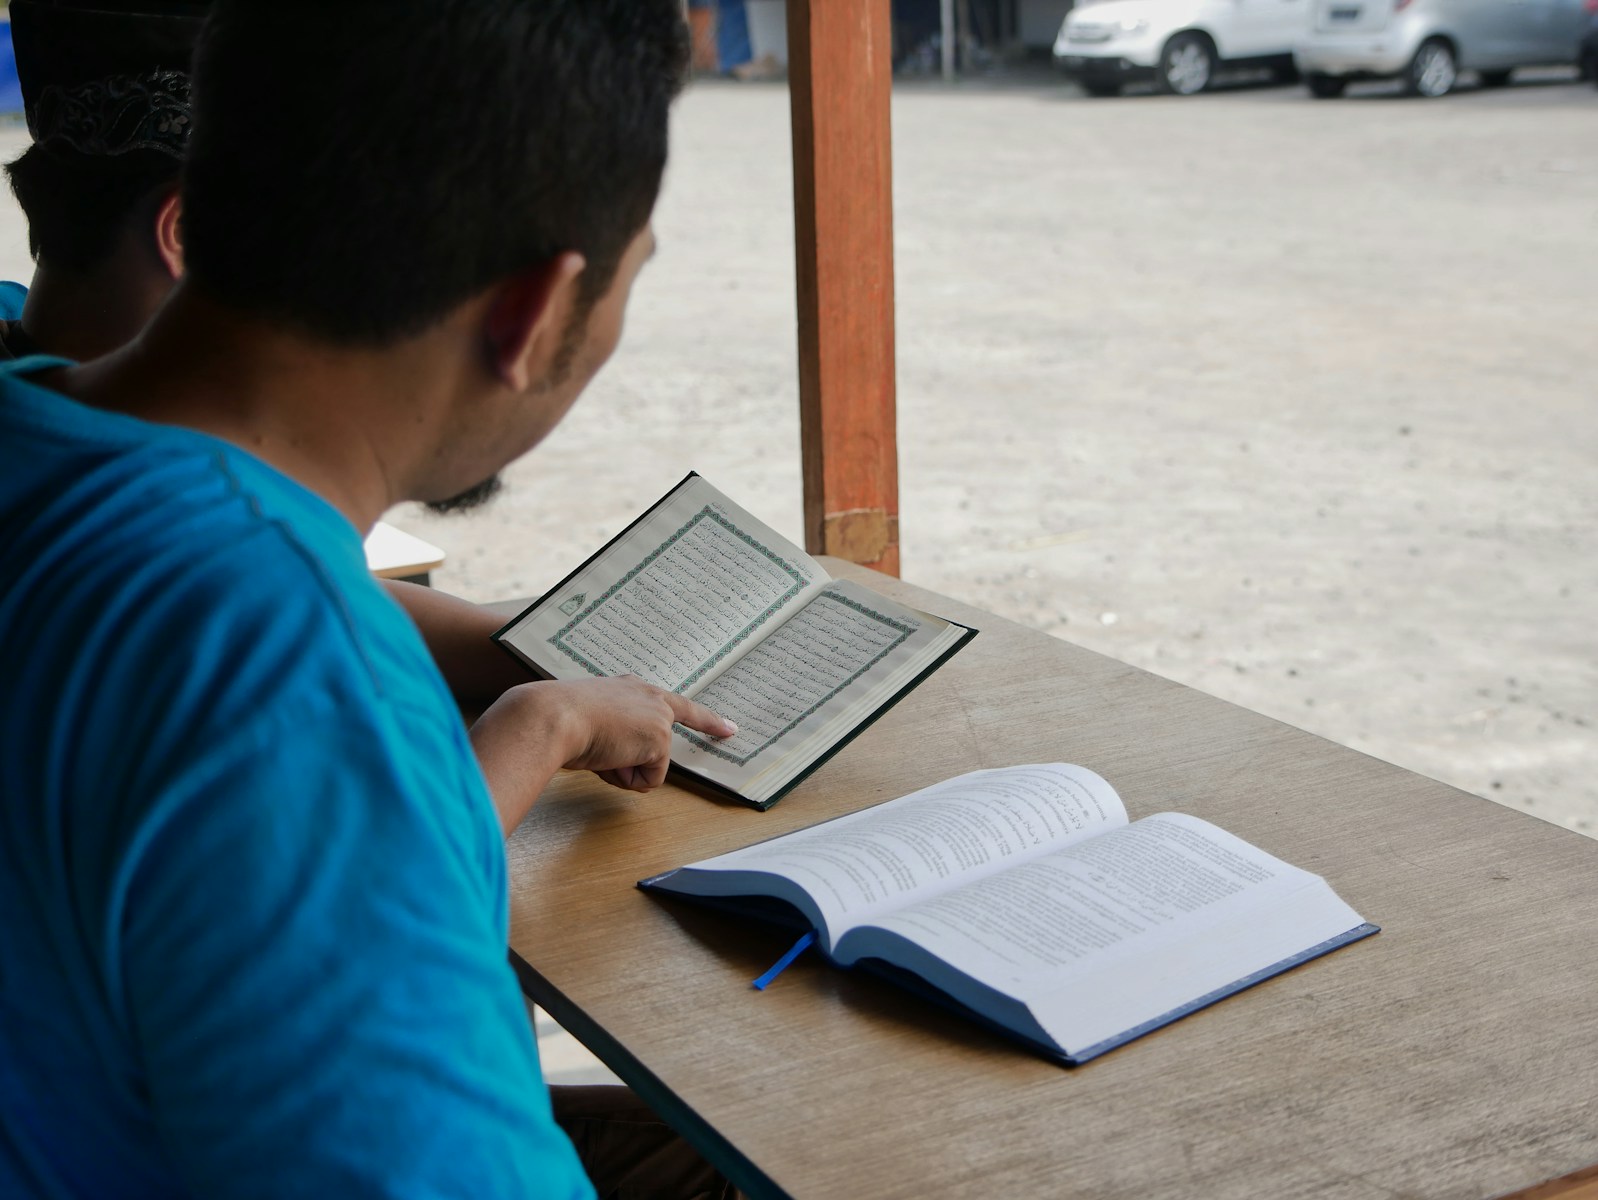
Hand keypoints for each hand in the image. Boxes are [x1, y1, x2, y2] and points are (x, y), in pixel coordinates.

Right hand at [470, 675, 736, 834]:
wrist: (552, 716)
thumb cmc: (557, 719)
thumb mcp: (585, 722)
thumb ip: (609, 737)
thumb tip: (615, 763)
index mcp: (629, 687)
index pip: (674, 704)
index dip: (706, 719)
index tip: (730, 728)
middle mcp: (649, 696)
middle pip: (665, 741)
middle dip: (640, 761)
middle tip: (674, 744)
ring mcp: (658, 717)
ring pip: (648, 766)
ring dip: (622, 771)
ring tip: (598, 752)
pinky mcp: (659, 740)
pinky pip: (648, 780)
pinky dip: (626, 779)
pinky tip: (607, 759)